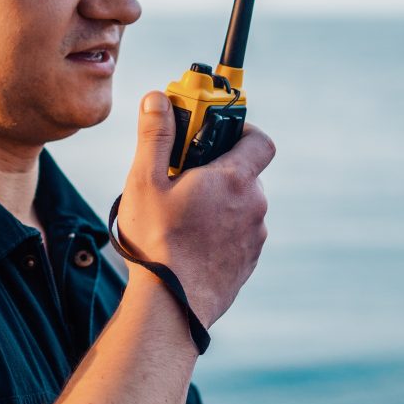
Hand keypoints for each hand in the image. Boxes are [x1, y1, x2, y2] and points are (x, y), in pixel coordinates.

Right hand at [115, 92, 273, 327]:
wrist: (173, 305)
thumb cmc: (157, 242)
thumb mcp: (145, 181)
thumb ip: (155, 135)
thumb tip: (157, 98)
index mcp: (234, 179)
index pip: (259, 138)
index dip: (240, 129)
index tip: (213, 133)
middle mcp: (254, 205)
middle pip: (245, 172)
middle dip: (217, 169)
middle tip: (182, 178)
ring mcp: (255, 236)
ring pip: (241, 205)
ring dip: (220, 202)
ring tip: (183, 215)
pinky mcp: (249, 261)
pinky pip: (240, 233)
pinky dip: (222, 230)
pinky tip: (192, 241)